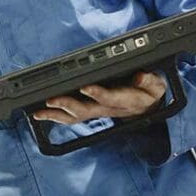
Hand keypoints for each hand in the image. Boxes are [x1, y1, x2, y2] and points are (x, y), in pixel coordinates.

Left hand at [31, 71, 165, 124]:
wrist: (148, 106)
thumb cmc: (149, 93)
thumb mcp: (157, 85)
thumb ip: (150, 81)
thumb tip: (141, 77)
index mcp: (125, 100)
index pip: (109, 98)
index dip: (97, 93)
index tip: (85, 87)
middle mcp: (108, 109)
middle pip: (86, 110)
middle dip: (67, 105)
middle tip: (51, 99)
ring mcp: (97, 112)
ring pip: (75, 117)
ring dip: (56, 115)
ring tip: (38, 112)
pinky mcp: (91, 111)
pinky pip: (71, 118)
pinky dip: (55, 117)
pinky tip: (39, 114)